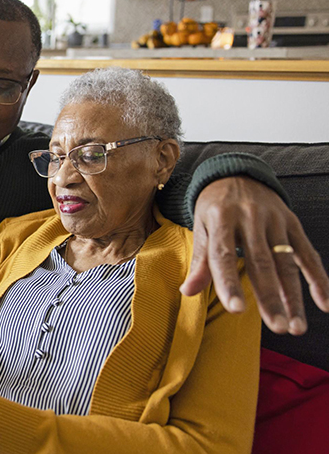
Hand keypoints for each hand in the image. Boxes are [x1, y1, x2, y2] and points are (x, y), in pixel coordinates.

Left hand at [180, 176, 328, 334]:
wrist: (236, 173)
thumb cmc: (214, 208)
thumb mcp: (201, 227)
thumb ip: (200, 261)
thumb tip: (187, 292)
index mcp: (221, 218)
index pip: (224, 255)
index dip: (229, 283)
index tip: (236, 310)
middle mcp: (249, 218)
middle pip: (261, 263)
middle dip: (269, 297)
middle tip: (277, 327)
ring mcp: (274, 220)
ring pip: (286, 263)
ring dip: (293, 296)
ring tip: (295, 327)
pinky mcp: (292, 222)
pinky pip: (308, 253)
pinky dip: (318, 278)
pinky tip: (325, 303)